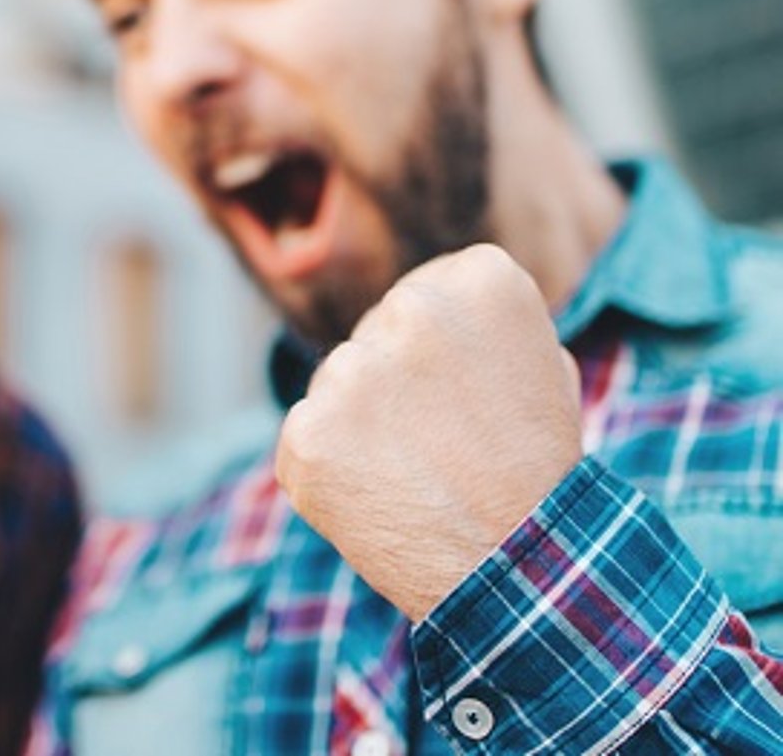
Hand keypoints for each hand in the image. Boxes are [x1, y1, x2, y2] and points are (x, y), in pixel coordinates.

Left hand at [275, 245, 581, 621]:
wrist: (517, 566)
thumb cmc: (533, 468)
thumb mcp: (540, 365)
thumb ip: (476, 323)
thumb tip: (424, 304)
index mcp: (479, 281)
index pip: (426, 293)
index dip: (438, 351)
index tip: (462, 394)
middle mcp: (411, 311)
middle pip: (374, 336)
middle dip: (393, 384)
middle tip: (441, 443)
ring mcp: (353, 372)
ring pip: (337, 386)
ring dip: (360, 426)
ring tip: (415, 474)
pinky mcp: (309, 431)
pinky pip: (307, 438)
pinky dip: (329, 470)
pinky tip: (378, 497)